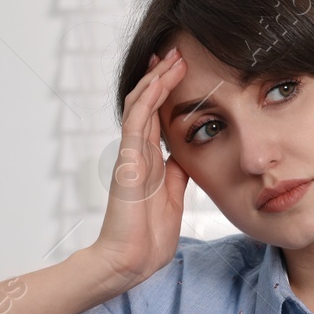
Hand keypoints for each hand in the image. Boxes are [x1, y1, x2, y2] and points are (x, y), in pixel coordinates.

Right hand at [94, 47, 190, 284]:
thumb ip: (177, 175)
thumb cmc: (149, 238)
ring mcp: (131, 155)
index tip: (182, 72)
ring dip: (156, 79)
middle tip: (178, 52)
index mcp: (149, 163)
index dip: (167, 94)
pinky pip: (136, 120)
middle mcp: (138, 154)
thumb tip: (186, 156)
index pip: (157, 118)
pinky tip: (160, 78)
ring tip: (172, 56)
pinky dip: (148, 96)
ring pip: (139, 104)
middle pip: (147, 104)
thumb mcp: (173, 198)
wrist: (131, 261)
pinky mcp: (127, 160)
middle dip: (162, 77)